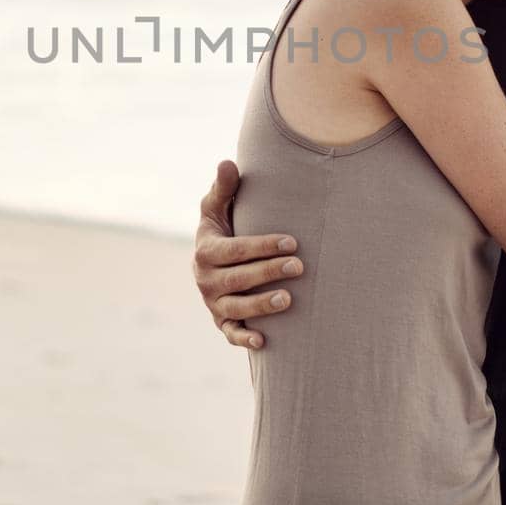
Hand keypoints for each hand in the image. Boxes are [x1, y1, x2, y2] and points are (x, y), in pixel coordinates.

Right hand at [192, 159, 302, 349]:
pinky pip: (230, 334)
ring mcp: (213, 303)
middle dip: (268, 272)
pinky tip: (264, 341)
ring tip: (289, 299)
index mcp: (205, 251)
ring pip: (235, 309)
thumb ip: (224, 187)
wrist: (212, 261)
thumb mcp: (216, 207)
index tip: (292, 241)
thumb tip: (228, 163)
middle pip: (237, 279)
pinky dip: (244, 340)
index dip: (263, 246)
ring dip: (261, 305)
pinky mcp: (221, 322)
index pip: (235, 250)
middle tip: (299, 265)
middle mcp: (205, 280)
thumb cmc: (222, 228)